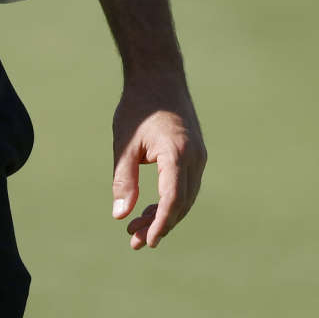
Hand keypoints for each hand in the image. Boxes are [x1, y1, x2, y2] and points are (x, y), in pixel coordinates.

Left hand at [109, 77, 206, 249]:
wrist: (159, 76)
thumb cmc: (138, 108)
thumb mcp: (124, 144)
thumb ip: (124, 180)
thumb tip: (120, 215)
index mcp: (176, 153)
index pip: (173, 199)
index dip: (161, 223)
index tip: (147, 241)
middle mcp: (194, 157)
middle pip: (181, 203)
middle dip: (159, 224)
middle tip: (134, 241)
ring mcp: (198, 156)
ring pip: (186, 197)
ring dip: (165, 215)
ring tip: (137, 229)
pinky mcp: (195, 154)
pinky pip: (187, 186)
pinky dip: (171, 201)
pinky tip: (151, 209)